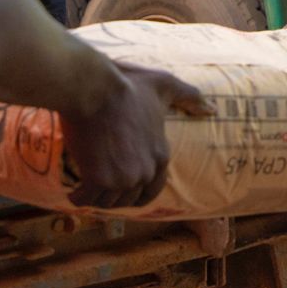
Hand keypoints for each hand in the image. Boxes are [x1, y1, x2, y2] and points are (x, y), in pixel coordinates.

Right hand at [60, 64, 210, 209]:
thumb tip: (212, 109)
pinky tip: (73, 192)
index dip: (137, 191)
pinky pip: (86, 200)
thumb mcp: (165, 86)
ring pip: (106, 201)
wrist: (96, 90)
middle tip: (100, 184)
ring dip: (96, 196)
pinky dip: (78, 198)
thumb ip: (190, 96)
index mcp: (161, 156)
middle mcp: (145, 172)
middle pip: (128, 198)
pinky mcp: (98, 180)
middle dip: (114, 194)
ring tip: (86, 185)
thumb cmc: (128, 86)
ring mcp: (122, 179)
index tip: (122, 186)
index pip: (152, 189)